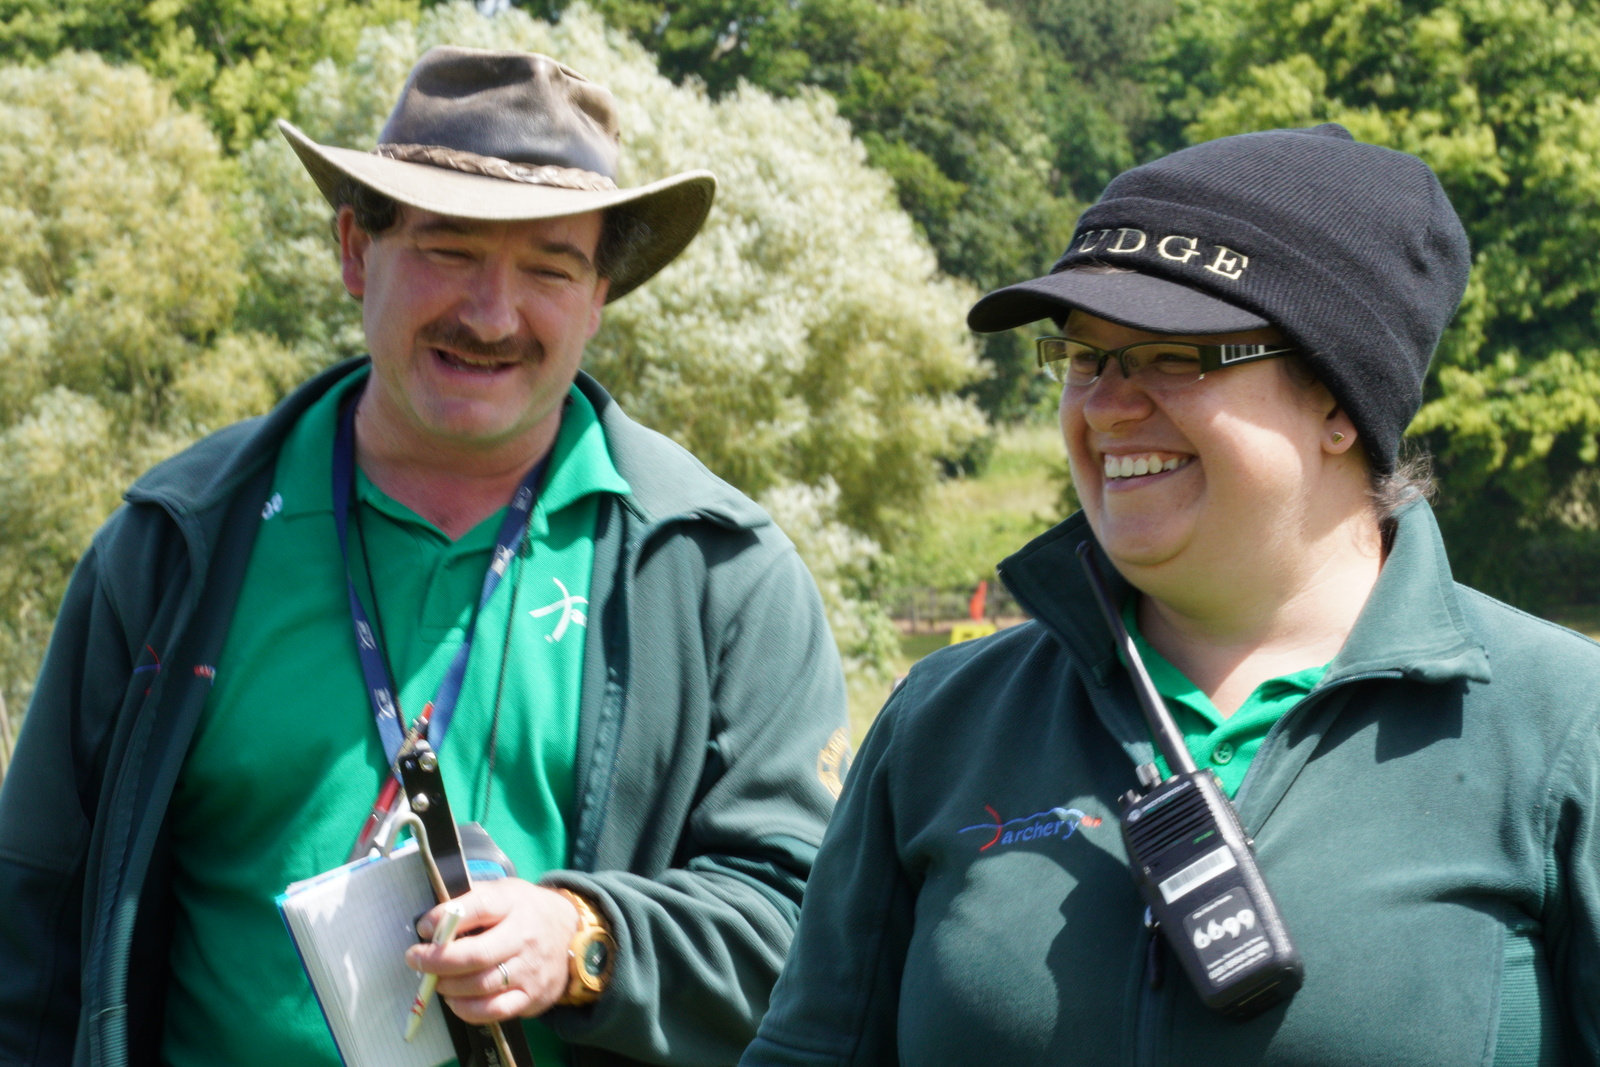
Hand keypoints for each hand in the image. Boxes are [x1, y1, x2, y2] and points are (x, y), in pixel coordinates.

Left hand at [405, 879, 579, 1021]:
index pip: (479, 907)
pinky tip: (455, 1000)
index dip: (445, 918)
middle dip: (438, 960)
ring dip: (448, 986)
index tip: (423, 927)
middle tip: (416, 959)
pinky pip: (495, 1010)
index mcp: (514, 904)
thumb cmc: (527, 911)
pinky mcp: (531, 995)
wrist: (573, 934)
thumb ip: (473, 900)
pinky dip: (467, 1009)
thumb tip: (433, 921)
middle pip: (476, 955)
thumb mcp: (506, 891)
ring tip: (435, 980)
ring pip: (481, 985)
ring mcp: (529, 969)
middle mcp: (524, 937)